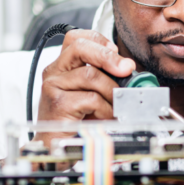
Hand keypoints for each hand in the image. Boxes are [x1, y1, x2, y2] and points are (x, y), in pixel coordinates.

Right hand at [36, 29, 134, 146]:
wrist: (55, 147)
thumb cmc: (75, 120)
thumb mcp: (92, 92)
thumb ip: (105, 77)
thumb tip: (130, 70)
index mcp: (62, 66)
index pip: (76, 38)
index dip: (99, 40)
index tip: (116, 51)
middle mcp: (54, 72)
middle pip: (80, 47)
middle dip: (108, 56)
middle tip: (127, 69)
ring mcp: (53, 86)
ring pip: (91, 75)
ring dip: (111, 91)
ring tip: (114, 105)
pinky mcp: (58, 104)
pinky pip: (91, 98)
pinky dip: (104, 109)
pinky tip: (103, 116)